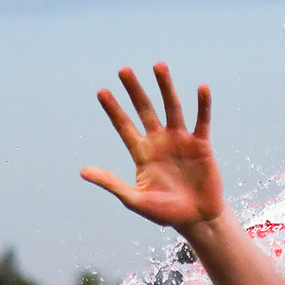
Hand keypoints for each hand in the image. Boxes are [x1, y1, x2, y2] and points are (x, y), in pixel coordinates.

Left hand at [81, 64, 223, 232]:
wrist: (196, 219)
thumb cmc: (164, 212)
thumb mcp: (134, 199)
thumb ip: (111, 183)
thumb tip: (82, 171)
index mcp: (142, 153)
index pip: (124, 126)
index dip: (113, 109)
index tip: (101, 91)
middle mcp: (159, 142)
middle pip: (144, 110)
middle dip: (135, 91)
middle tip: (124, 70)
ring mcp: (180, 141)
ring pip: (171, 108)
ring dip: (165, 87)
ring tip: (158, 66)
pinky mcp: (201, 145)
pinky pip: (201, 121)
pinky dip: (202, 105)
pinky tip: (201, 88)